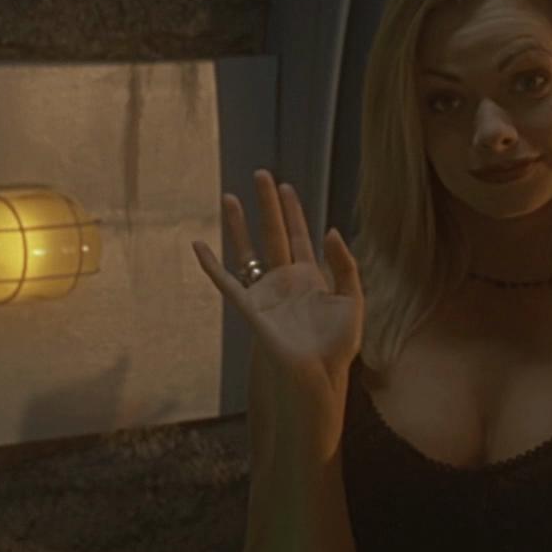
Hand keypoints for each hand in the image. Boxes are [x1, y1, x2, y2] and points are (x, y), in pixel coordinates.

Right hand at [191, 170, 363, 456]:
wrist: (317, 378)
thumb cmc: (336, 347)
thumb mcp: (352, 301)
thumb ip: (344, 265)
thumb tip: (330, 230)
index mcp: (310, 278)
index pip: (299, 236)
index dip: (294, 211)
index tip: (287, 187)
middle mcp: (284, 280)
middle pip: (273, 233)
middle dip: (267, 204)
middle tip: (261, 173)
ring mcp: (265, 292)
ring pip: (248, 250)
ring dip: (238, 224)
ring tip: (229, 196)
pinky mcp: (250, 308)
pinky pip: (226, 282)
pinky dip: (211, 265)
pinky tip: (199, 246)